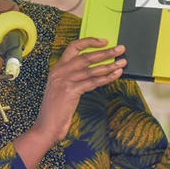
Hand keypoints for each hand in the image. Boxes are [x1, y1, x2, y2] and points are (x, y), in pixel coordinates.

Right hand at [14, 38, 124, 168]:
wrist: (46, 126)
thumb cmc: (56, 110)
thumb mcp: (61, 88)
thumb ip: (73, 78)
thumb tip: (95, 70)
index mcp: (58, 68)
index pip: (73, 47)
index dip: (89, 42)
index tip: (104, 41)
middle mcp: (60, 72)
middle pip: (86, 57)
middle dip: (106, 52)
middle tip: (121, 49)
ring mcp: (64, 81)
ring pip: (91, 69)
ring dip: (110, 65)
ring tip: (122, 63)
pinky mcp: (70, 91)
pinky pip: (92, 82)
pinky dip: (106, 78)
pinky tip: (115, 75)